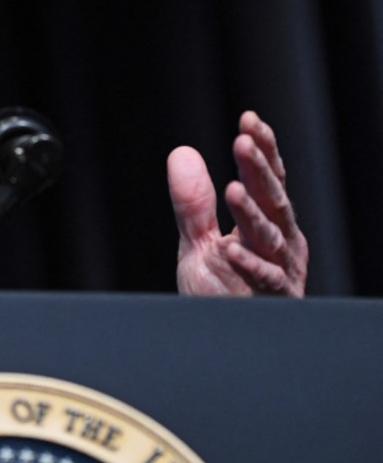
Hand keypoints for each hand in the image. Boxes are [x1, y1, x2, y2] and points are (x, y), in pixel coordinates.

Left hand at [167, 111, 307, 296]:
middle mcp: (280, 243)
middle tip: (244, 141)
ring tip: (234, 188)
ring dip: (252, 212)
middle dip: (259, 170)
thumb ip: (193, 203)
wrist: (220, 342)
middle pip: (273, 200)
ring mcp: (280, 271)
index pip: (267, 180)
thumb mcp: (198, 243)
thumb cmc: (220, 293)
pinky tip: (231, 248)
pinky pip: (264, 279)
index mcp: (266, 225)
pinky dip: (248, 264)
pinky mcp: (272, 300)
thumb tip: (181, 154)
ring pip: (270, 235)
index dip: (262, 150)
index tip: (249, 120)